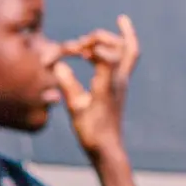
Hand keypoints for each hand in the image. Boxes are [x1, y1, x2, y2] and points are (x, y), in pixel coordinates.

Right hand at [54, 16, 137, 161]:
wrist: (107, 148)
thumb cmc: (91, 131)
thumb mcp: (75, 108)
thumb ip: (68, 85)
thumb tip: (58, 64)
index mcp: (109, 84)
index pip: (111, 54)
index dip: (95, 46)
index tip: (75, 49)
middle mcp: (119, 80)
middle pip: (126, 47)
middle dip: (105, 37)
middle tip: (83, 41)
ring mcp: (120, 82)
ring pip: (127, 52)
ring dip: (110, 41)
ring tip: (86, 42)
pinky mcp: (117, 87)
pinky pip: (119, 62)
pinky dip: (107, 52)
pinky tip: (88, 55)